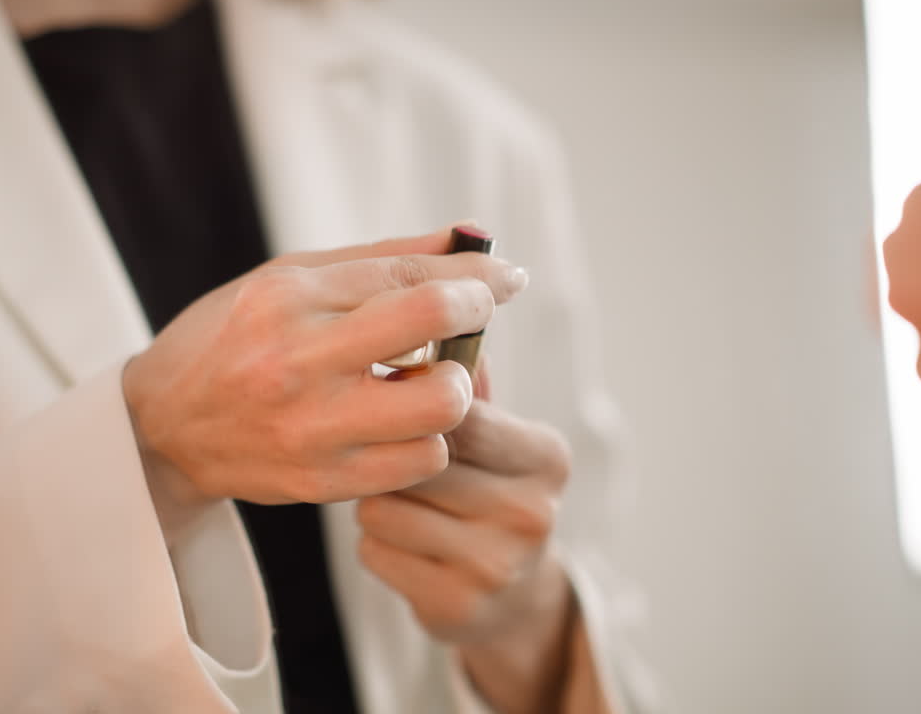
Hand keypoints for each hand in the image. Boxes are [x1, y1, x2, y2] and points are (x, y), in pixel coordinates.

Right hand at [123, 227, 529, 509]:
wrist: (163, 427)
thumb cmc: (231, 339)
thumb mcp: (289, 278)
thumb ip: (382, 258)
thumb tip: (469, 238)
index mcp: (288, 297)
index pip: (411, 276)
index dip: (477, 276)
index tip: (507, 278)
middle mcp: (298, 360)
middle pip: (433, 328)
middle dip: (474, 323)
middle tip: (467, 329)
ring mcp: (310, 427)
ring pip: (439, 408)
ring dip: (450, 392)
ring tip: (425, 384)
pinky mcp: (322, 481)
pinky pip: (418, 464)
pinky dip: (425, 442)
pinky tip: (401, 426)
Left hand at [356, 365, 577, 712]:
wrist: (514, 599)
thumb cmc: (489, 492)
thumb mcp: (497, 436)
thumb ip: (466, 383)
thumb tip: (433, 314)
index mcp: (547, 457)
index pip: (459, 413)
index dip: (414, 404)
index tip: (397, 402)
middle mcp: (531, 512)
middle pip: (415, 460)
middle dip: (392, 457)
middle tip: (398, 461)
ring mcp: (497, 566)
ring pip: (384, 506)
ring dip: (378, 502)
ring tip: (405, 506)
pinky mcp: (456, 606)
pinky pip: (374, 551)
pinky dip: (377, 544)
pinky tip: (404, 546)